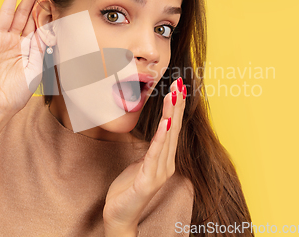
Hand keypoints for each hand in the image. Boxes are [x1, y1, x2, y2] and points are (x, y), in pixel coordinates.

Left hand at [103, 78, 186, 235]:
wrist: (119, 215)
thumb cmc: (127, 189)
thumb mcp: (140, 163)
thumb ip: (150, 149)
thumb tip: (156, 133)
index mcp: (165, 159)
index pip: (172, 128)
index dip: (176, 107)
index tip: (178, 87)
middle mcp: (167, 164)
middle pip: (173, 128)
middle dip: (176, 104)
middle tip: (180, 83)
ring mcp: (159, 172)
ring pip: (167, 137)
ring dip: (171, 114)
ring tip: (173, 95)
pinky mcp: (148, 180)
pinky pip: (155, 154)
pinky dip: (161, 137)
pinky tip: (166, 122)